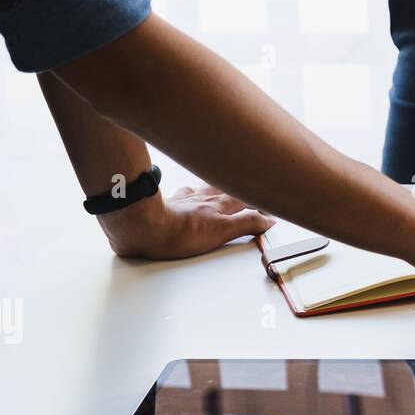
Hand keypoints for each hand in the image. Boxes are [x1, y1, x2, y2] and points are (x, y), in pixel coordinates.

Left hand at [99, 184, 275, 260]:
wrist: (143, 227)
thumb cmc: (177, 234)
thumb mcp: (220, 233)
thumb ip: (247, 224)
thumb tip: (268, 220)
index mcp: (220, 206)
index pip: (248, 200)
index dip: (261, 202)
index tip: (271, 205)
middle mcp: (206, 198)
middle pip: (231, 188)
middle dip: (244, 187)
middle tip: (254, 184)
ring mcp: (188, 198)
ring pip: (211, 185)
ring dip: (222, 184)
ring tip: (229, 180)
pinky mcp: (171, 202)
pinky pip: (187, 191)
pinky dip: (194, 190)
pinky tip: (191, 191)